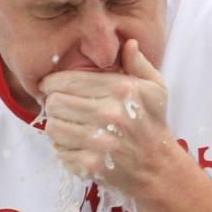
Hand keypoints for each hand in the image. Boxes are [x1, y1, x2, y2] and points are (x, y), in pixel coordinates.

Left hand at [42, 39, 179, 199]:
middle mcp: (109, 114)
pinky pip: (59, 151)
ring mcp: (99, 142)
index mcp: (122, 90)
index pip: (66, 81)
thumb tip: (129, 43)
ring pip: (52, 127)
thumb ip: (139, 63)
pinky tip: (80, 146)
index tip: (53, 88)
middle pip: (54, 103)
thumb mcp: (155, 89)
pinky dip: (65, 149)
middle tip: (65, 109)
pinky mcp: (90, 165)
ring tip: (72, 127)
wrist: (159, 168)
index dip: (53, 83)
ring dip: (58, 127)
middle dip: (55, 105)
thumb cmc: (153, 124)